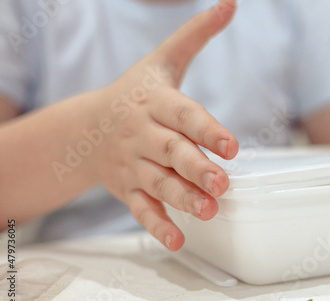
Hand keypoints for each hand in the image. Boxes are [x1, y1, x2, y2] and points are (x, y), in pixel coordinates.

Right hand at [88, 0, 237, 249]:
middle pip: (171, 152)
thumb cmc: (135, 92)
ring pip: (157, 183)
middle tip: (222, 183)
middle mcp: (144, 134)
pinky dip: (157, 224)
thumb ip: (196, 34)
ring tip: (208, 211)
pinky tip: (177, 239)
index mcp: (156, 102)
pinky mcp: (127, 188)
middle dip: (195, 168)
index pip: (184, 115)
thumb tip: (230, 3)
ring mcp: (133, 164)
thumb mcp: (162, 60)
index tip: (231, 145)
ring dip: (181, 198)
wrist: (87, 126)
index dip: (206, 129)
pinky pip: (140, 208)